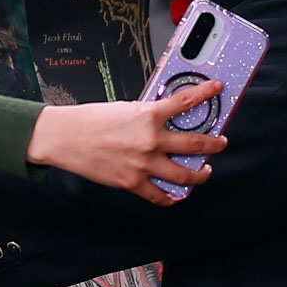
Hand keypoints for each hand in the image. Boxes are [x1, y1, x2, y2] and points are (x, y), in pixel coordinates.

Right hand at [26, 79, 227, 205]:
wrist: (65, 137)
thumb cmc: (90, 120)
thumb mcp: (124, 108)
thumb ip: (147, 114)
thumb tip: (164, 119)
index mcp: (149, 115)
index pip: (186, 101)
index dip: (206, 93)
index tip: (217, 89)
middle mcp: (151, 140)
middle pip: (196, 144)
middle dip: (214, 144)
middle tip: (221, 142)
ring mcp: (144, 164)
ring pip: (185, 174)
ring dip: (200, 174)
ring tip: (205, 172)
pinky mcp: (132, 182)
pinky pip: (159, 195)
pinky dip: (170, 197)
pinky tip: (175, 194)